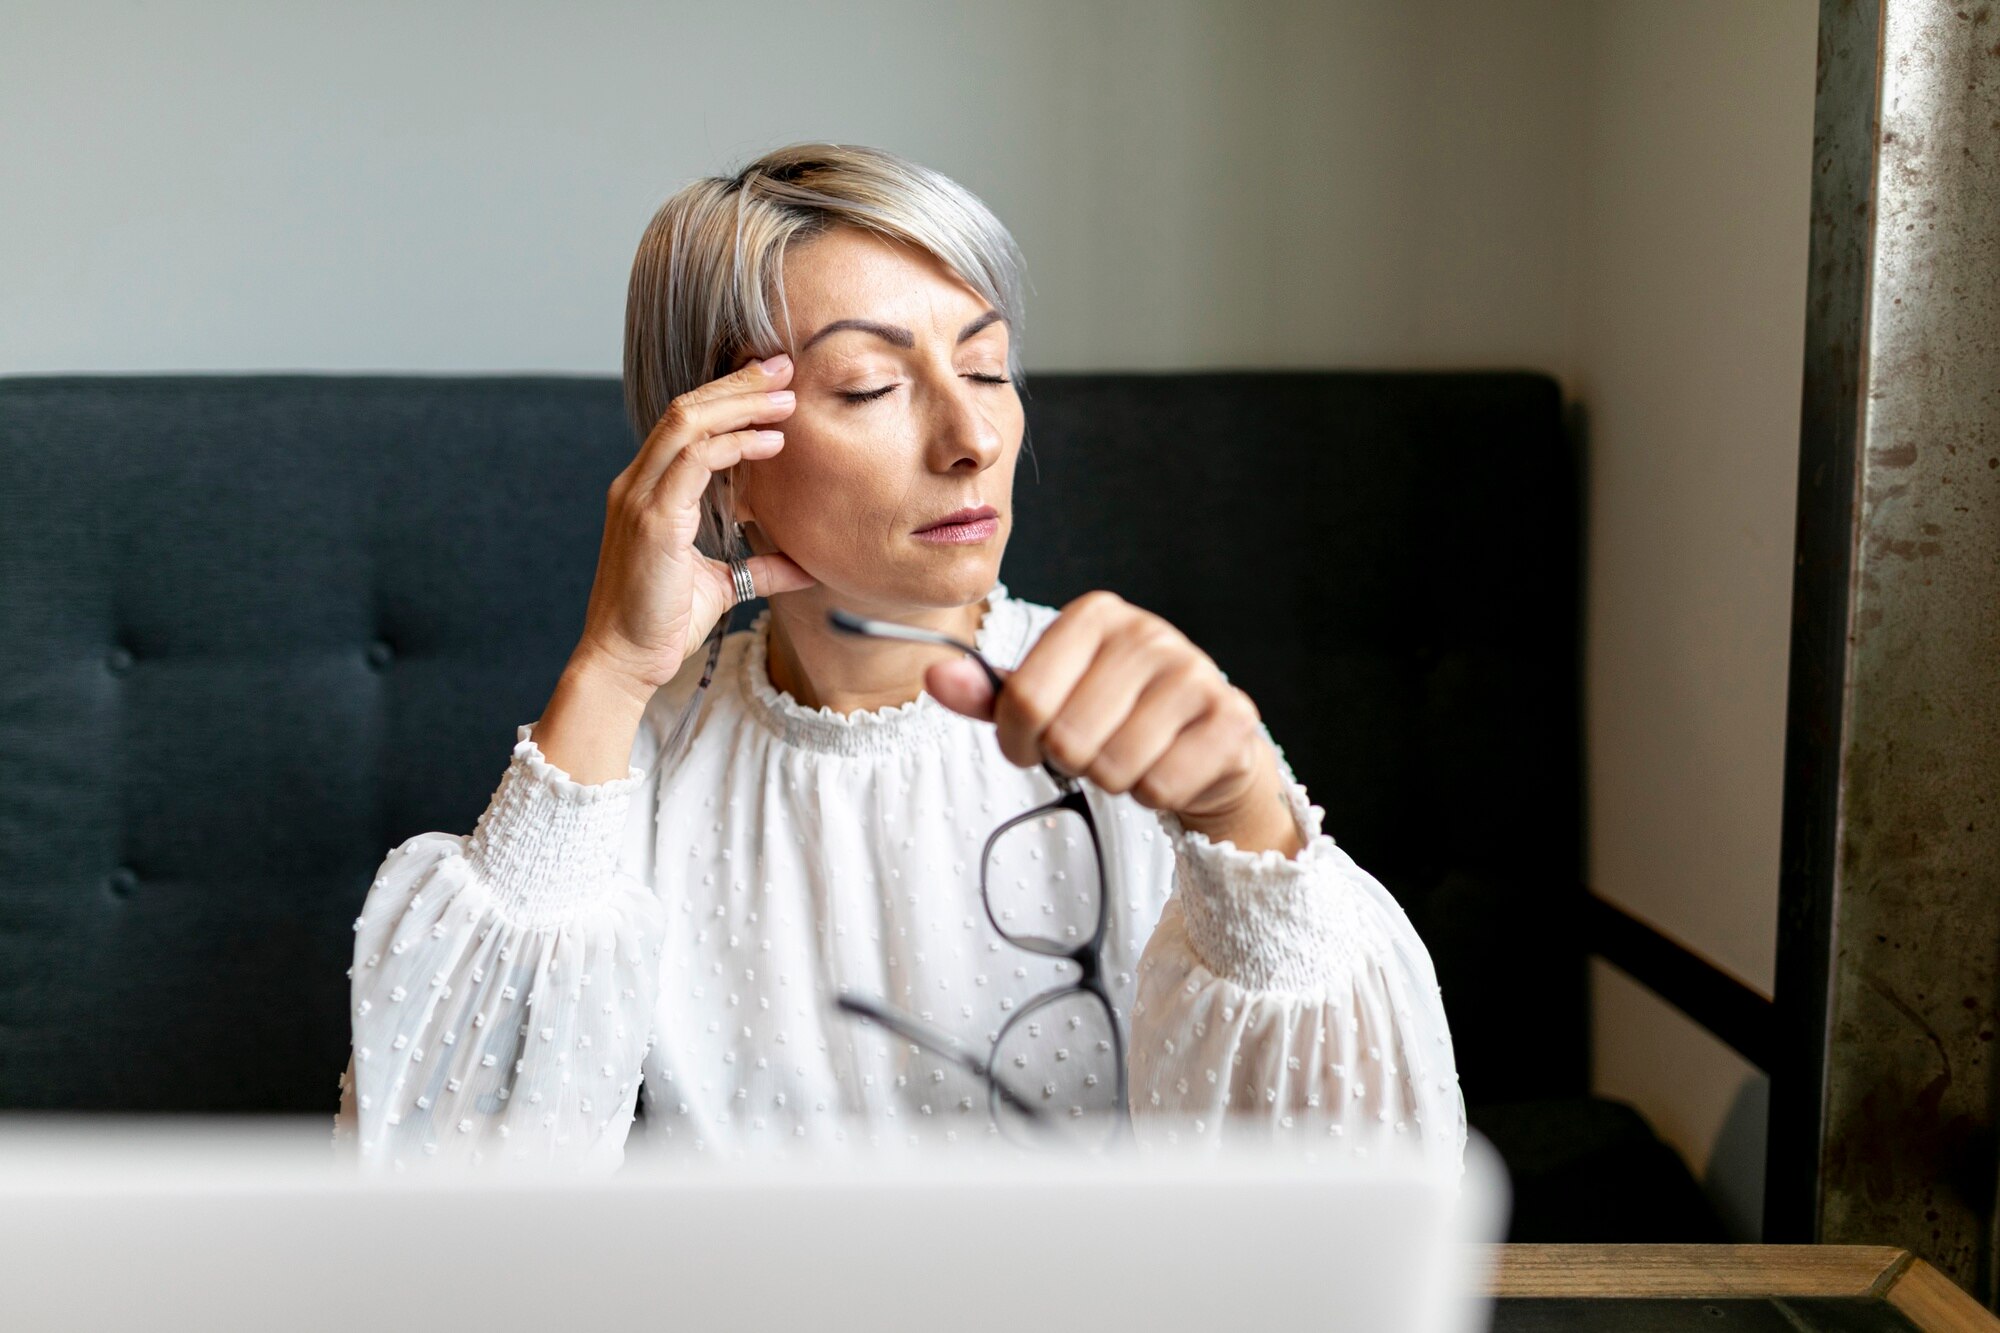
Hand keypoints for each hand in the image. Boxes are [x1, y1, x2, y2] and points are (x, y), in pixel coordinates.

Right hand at [571, 354, 817, 697]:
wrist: (623, 662)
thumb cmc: (662, 624)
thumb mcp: (722, 586)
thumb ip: (761, 567)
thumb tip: (808, 563)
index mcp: (649, 491)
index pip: (686, 424)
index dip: (728, 397)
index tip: (773, 384)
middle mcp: (639, 485)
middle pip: (686, 409)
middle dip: (737, 384)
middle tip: (783, 365)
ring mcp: (640, 499)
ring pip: (687, 423)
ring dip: (740, 404)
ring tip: (785, 397)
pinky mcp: (652, 521)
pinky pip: (693, 462)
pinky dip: (733, 445)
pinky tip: (769, 442)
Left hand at [926, 591, 1302, 856]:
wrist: (1203, 741)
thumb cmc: (1112, 715)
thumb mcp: (1046, 699)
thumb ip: (989, 693)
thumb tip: (933, 675)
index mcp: (1096, 614)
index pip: (1023, 699)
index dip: (1016, 741)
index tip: (1028, 747)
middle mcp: (1148, 633)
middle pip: (1068, 737)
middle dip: (1070, 762)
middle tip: (1090, 751)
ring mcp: (1195, 671)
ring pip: (1115, 765)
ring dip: (1113, 780)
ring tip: (1129, 756)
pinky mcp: (1231, 716)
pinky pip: (1162, 784)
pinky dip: (1155, 792)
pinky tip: (1166, 766)